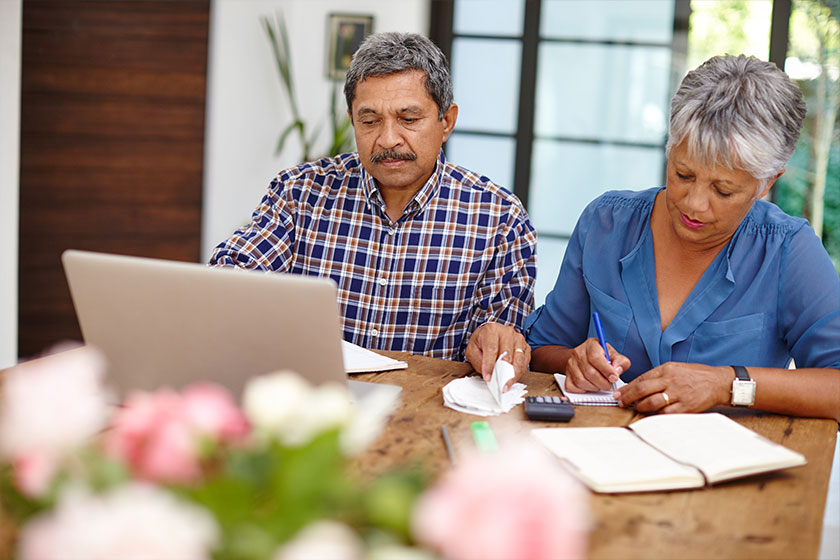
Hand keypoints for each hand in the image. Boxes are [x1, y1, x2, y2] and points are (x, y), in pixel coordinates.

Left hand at [465, 322, 529, 390]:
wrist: (491, 334)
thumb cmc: (482, 342)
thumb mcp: (472, 350)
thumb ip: (478, 361)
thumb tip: (488, 374)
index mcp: (491, 330)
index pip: (491, 349)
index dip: (489, 365)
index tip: (487, 377)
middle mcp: (507, 332)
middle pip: (507, 354)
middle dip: (502, 372)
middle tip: (498, 385)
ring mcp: (518, 339)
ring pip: (518, 359)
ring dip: (513, 374)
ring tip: (506, 385)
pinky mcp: (525, 346)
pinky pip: (525, 361)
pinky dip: (519, 372)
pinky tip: (513, 379)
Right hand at [564, 339, 629, 392]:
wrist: (582, 356)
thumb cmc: (600, 356)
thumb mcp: (613, 354)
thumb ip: (620, 361)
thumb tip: (617, 371)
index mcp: (591, 345)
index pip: (595, 358)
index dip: (606, 370)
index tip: (614, 378)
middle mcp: (578, 353)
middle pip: (589, 372)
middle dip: (602, 382)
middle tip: (609, 385)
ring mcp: (570, 364)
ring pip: (581, 381)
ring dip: (594, 387)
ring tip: (600, 385)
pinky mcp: (567, 375)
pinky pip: (573, 387)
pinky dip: (583, 390)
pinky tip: (590, 386)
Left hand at [615, 362, 732, 412]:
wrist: (718, 382)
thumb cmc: (696, 375)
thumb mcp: (675, 369)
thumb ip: (658, 376)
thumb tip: (638, 386)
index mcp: (666, 369)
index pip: (641, 378)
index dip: (628, 388)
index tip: (619, 394)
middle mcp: (670, 380)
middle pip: (642, 390)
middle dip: (628, 398)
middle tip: (621, 402)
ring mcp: (678, 394)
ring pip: (651, 402)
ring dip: (640, 407)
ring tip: (636, 408)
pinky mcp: (686, 406)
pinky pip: (666, 413)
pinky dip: (656, 415)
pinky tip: (652, 415)